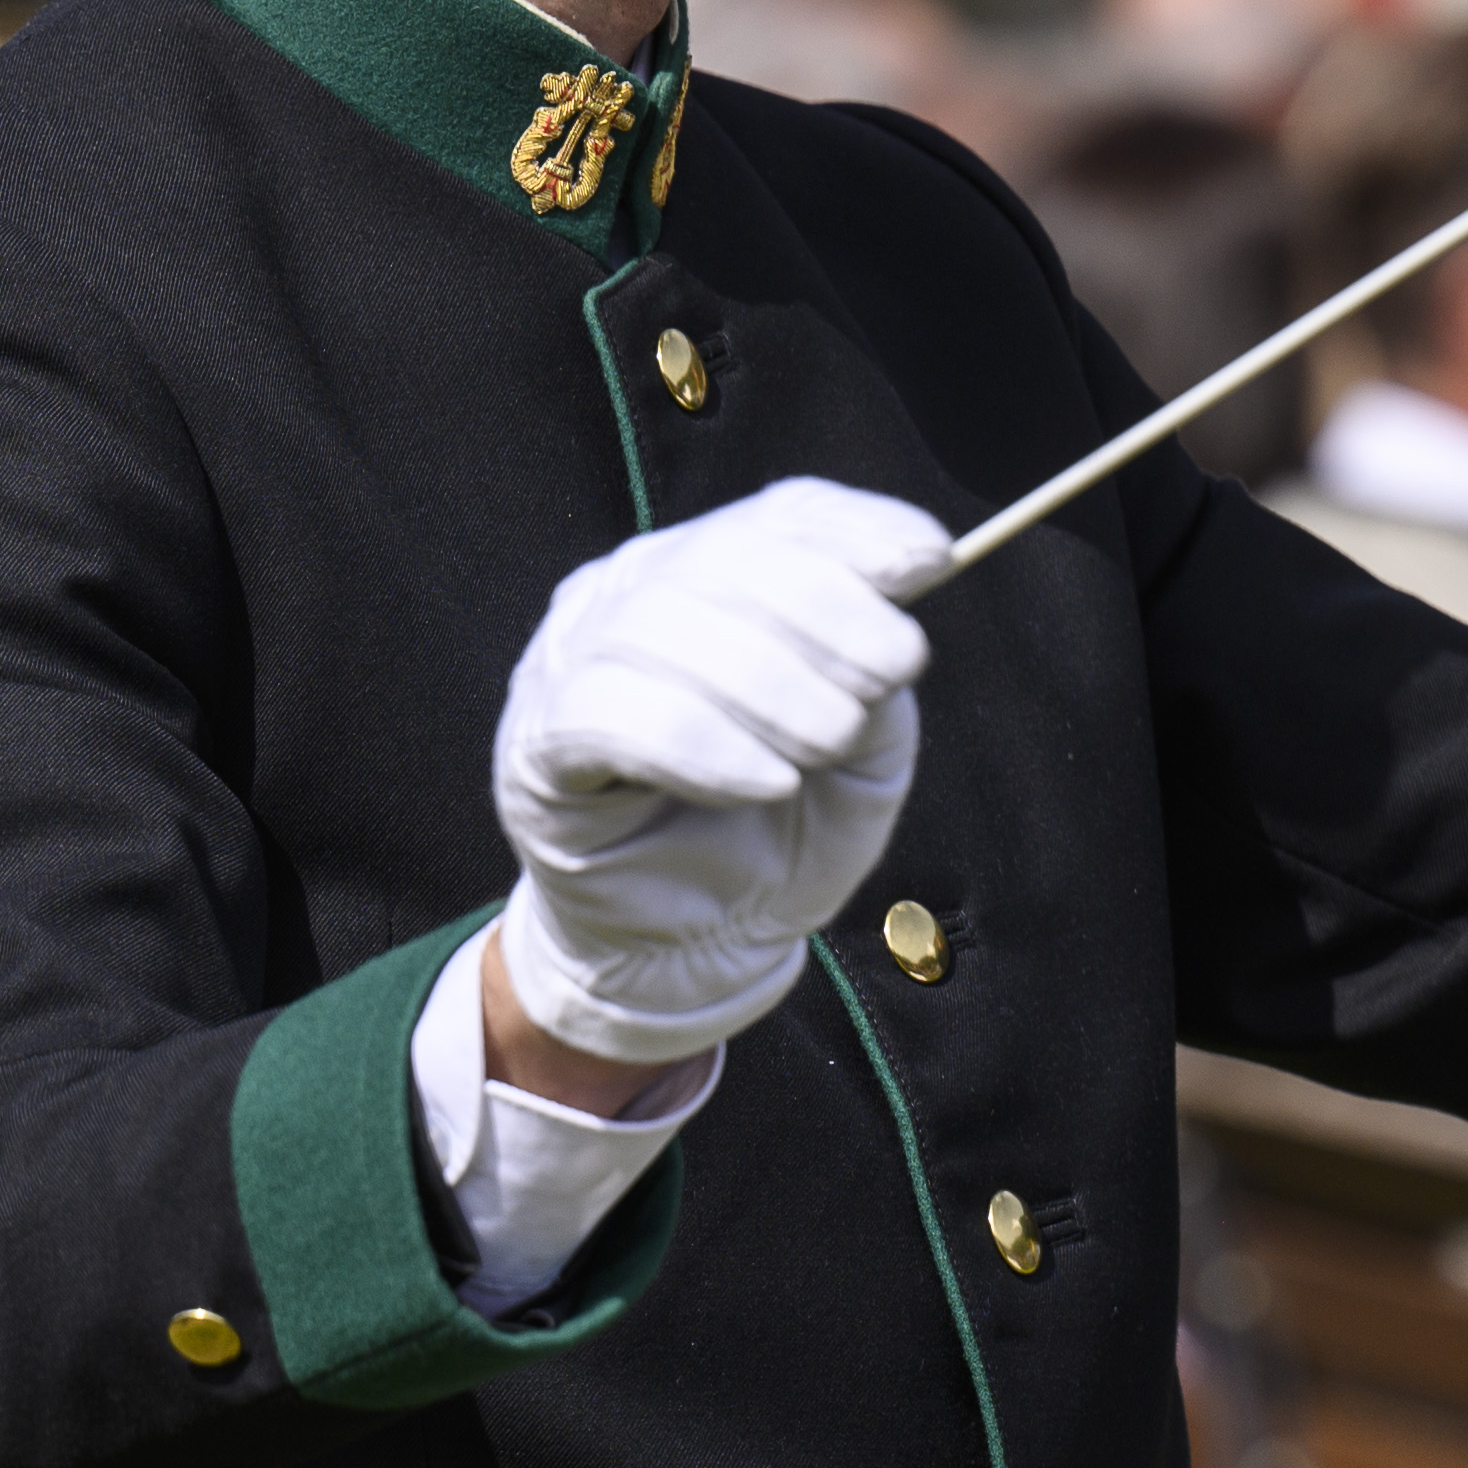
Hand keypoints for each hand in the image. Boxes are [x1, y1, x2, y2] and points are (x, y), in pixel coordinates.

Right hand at [489, 475, 948, 1064]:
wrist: (699, 949)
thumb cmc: (779, 833)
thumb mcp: (858, 748)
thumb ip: (870, 674)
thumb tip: (894, 607)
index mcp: (709, 573)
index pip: (777, 518)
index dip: (854, 531)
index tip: (929, 561)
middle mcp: (629, 594)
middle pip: (720, 561)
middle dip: (824, 608)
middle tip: (896, 667)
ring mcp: (570, 662)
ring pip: (658, 626)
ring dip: (768, 680)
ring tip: (832, 739)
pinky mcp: (538, 747)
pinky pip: (608, 716)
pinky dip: (700, 742)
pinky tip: (765, 780)